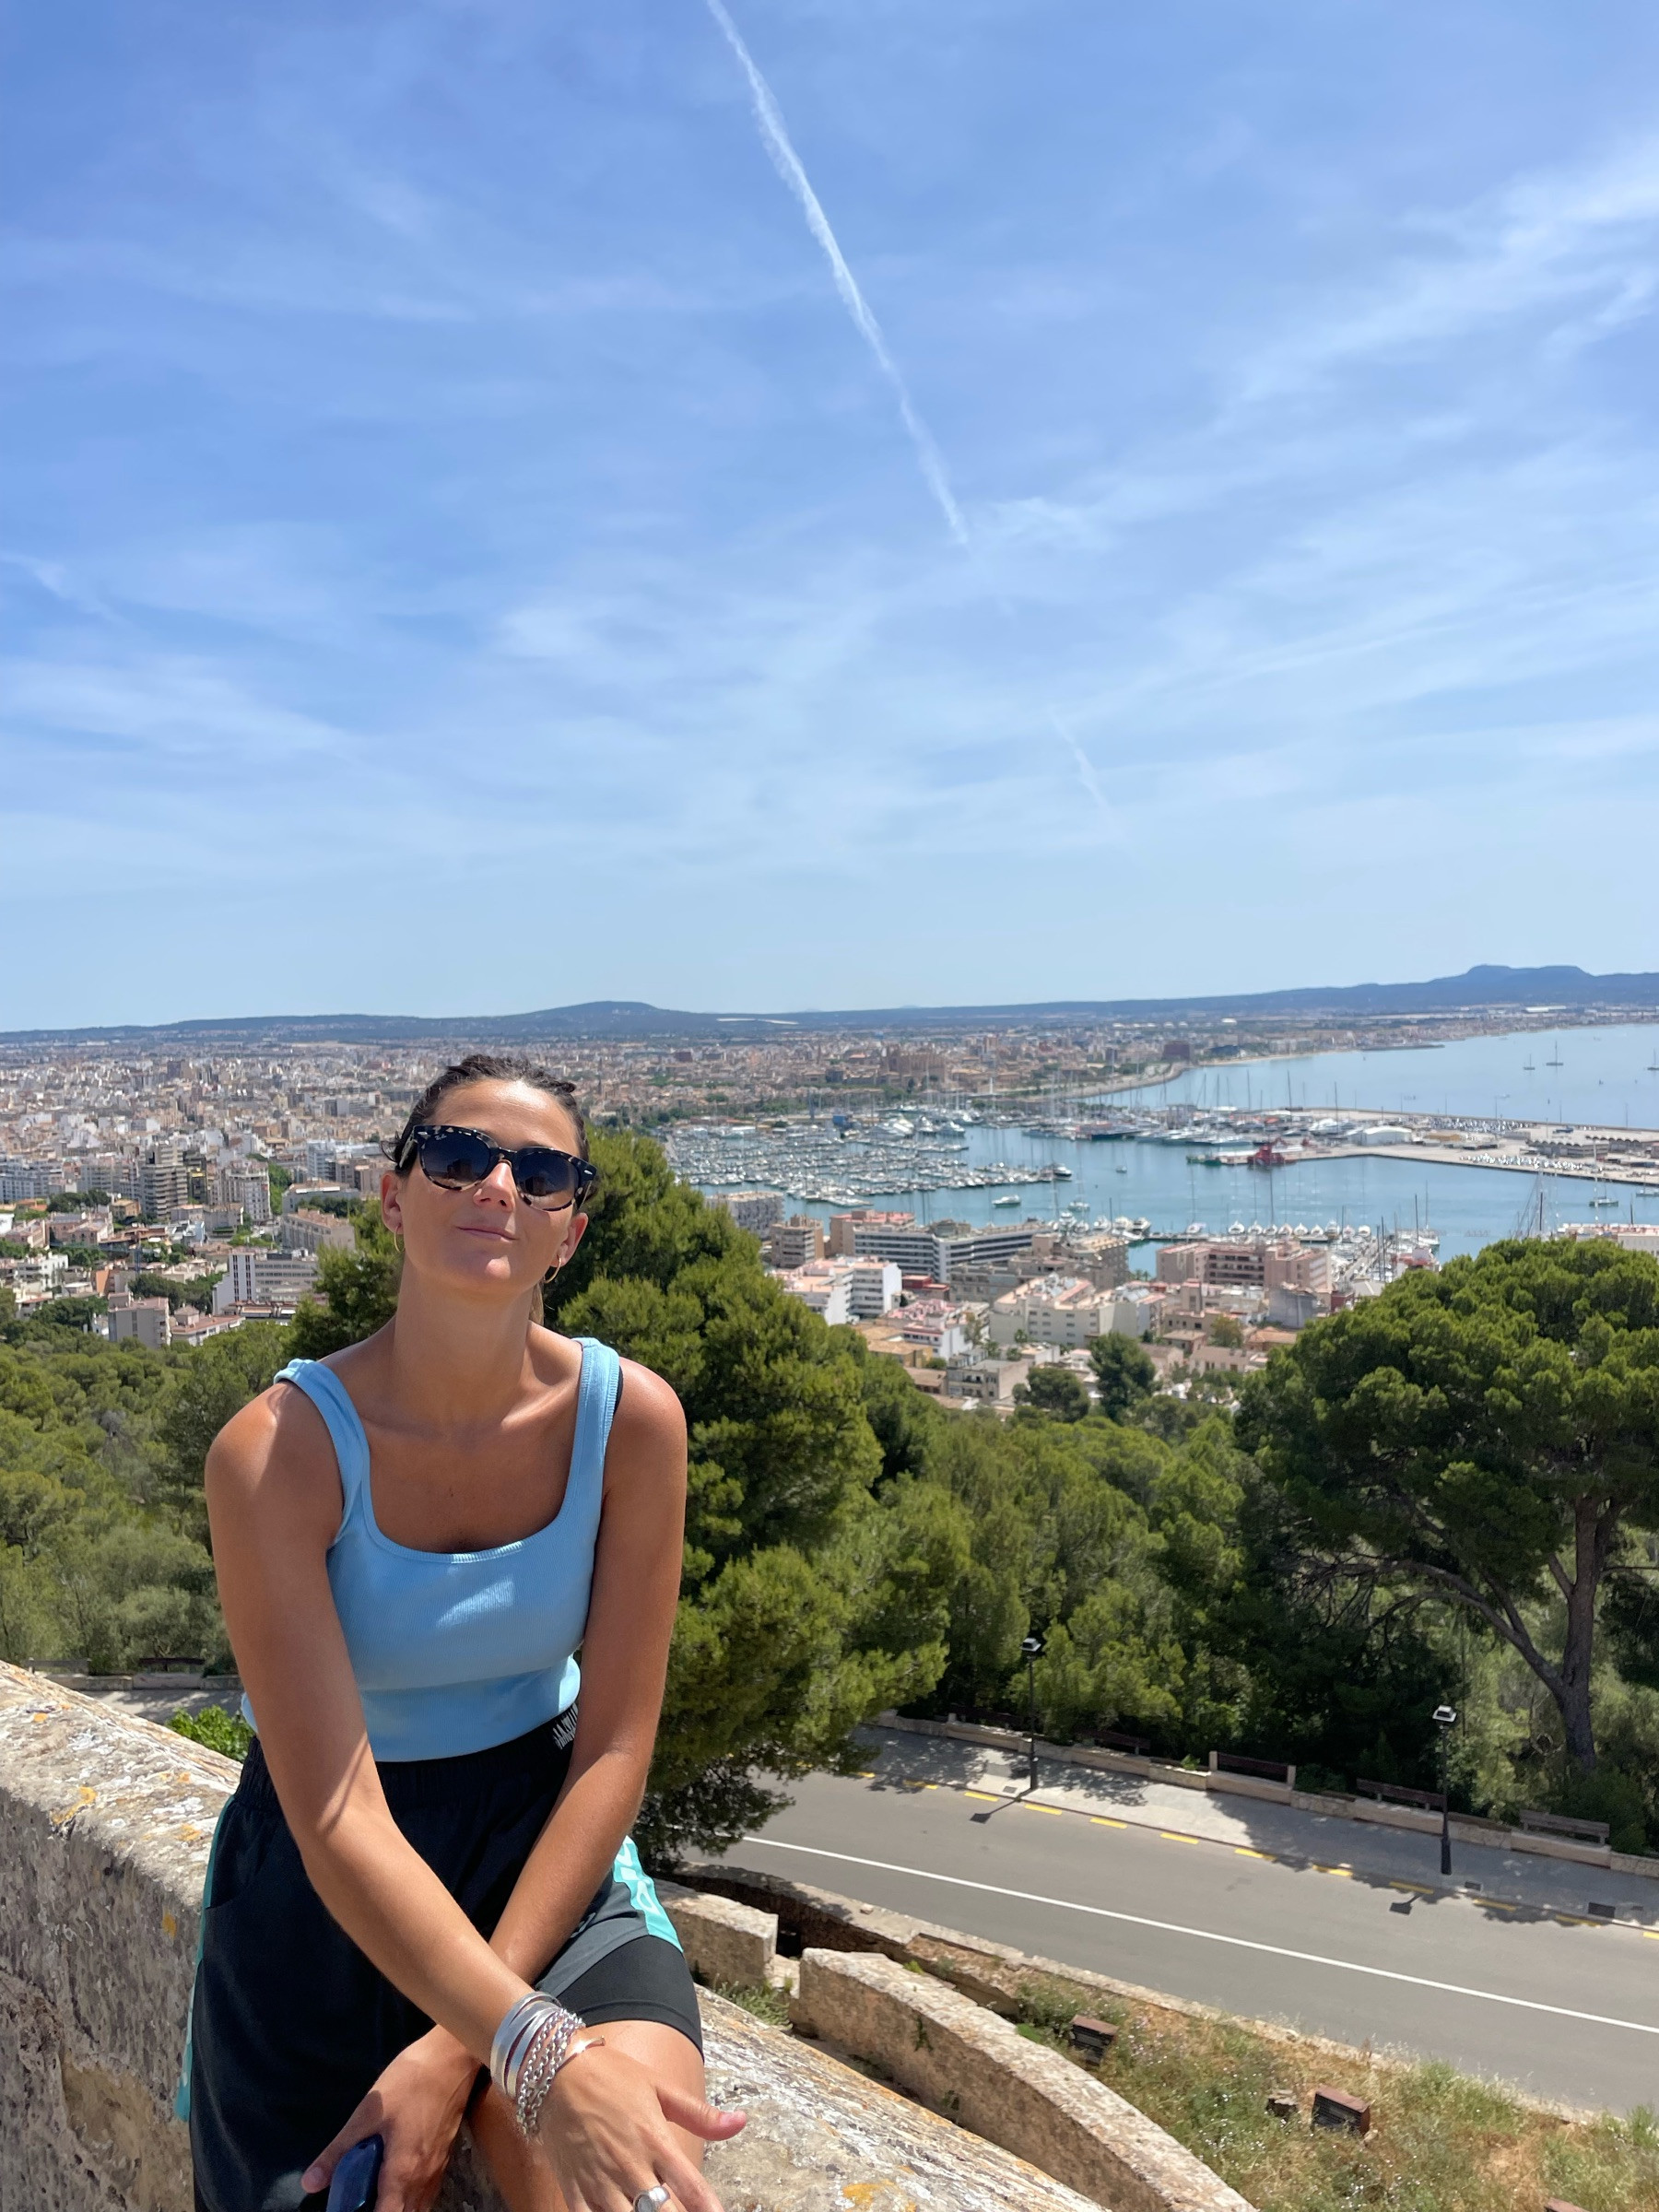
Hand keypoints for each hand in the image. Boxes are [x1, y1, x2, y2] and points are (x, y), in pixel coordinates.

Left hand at [301, 2028, 477, 2210]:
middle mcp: (423, 2180)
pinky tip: (397, 2180)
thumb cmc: (409, 2082)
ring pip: (418, 2208)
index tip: (350, 2209)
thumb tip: (309, 2183)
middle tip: (359, 2201)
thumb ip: (339, 2150)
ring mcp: (437, 2169)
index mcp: (403, 2173)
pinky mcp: (444, 2157)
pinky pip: (426, 2193)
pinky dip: (411, 2199)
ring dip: (398, 2208)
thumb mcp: (368, 2113)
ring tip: (375, 2194)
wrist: (452, 2058)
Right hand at [539, 2042, 745, 2211]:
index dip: (709, 2209)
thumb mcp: (659, 2087)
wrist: (556, 2071)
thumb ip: (699, 2114)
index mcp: (656, 2140)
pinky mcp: (575, 2190)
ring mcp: (601, 2181)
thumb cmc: (612, 2075)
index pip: (692, 2187)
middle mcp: (631, 2166)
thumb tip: (740, 2122)